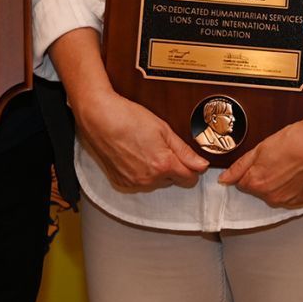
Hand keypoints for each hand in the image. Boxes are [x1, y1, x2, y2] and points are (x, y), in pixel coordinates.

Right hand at [74, 88, 208, 191]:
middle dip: (172, 167)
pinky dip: (141, 173)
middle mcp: (149, 179)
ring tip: (145, 148)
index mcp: (163, 165)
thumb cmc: (130, 118)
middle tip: (161, 146)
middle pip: (173, 180)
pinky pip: (140, 183)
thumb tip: (202, 165)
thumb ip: (184, 151)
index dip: (192, 167)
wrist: (100, 118)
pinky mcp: (121, 183)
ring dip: (156, 171)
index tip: (188, 158)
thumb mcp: (163, 129)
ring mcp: (133, 183)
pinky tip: (134, 156)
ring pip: (156, 182)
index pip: (190, 179)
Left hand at [219, 104, 302, 208]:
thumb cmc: (294, 140)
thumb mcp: (261, 148)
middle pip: (260, 190)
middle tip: (279, 160)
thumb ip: (239, 166)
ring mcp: (289, 201)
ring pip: (277, 194)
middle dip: (265, 177)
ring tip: (292, 165)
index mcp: (256, 183)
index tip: (262, 161)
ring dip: (281, 183)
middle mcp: (271, 197)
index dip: (252, 170)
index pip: (243, 183)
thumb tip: (224, 179)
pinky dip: (296, 187)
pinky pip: (294, 197)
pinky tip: (302, 173)